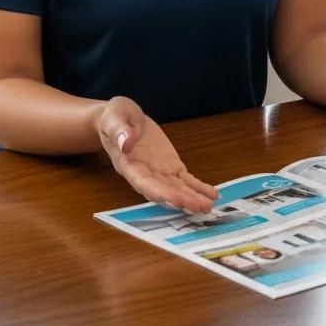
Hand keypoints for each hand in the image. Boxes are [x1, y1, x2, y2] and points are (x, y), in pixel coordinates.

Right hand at [96, 96, 217, 212]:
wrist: (121, 118)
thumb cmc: (114, 117)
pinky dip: (197, 186)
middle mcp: (144, 173)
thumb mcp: (114, 118)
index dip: (160, 193)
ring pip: (176, 188)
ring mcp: (158, 171)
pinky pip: (184, 178)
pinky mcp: (170, 165)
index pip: (143, 182)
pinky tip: (211, 194)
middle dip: (182, 200)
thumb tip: (126, 142)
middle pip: (163, 190)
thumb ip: (119, 130)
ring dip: (192, 197)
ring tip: (208, 206)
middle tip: (201, 208)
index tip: (176, 201)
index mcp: (128, 164)